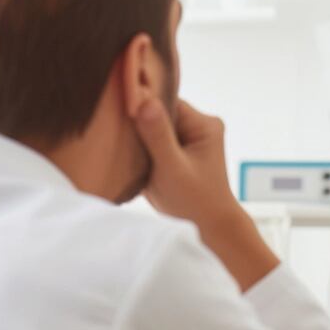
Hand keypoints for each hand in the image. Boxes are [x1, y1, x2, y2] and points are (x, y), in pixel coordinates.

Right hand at [134, 98, 278, 289]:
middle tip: (119, 136)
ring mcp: (189, 139)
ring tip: (127, 151)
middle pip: (159, 113)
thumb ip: (157, 135)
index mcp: (204, 124)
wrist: (210, 229)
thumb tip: (143, 100)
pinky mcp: (178, 152)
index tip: (120, 114)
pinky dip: (143, 150)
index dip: (142, 105)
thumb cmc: (195, 202)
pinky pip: (155, 141)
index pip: (166, 101)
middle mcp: (199, 126)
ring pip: (154, 128)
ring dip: (140, 140)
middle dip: (139, 125)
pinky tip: (133, 159)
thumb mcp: (172, 168)